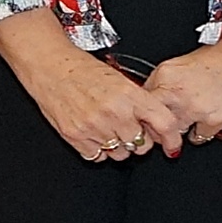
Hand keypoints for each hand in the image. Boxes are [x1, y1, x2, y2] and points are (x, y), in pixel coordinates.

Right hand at [0, 8, 181, 163]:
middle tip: (130, 130)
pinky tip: (94, 134)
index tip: (171, 144)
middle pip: (142, 145)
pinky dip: (98, 150)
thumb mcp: (119, 80)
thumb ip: (139, 102)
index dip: (172, 138)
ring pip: (120, 154)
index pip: (164, 123)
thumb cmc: (82, 70)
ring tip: (108, 129)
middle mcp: (114, 112)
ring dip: (118, 146)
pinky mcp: (75, 136)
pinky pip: (97, 157)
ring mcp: (94, 126)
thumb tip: (155, 123)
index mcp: (130, 94)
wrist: (49, 66)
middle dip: (139, 141)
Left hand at [145, 27, 221, 145]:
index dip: (144, 108)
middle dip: (154, 125)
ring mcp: (194, 109)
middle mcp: (177, 92)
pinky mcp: (214, 121)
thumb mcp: (186, 61)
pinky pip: (198, 137)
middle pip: (152, 120)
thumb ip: (167, 80)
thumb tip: (155, 94)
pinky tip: (205, 122)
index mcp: (166, 74)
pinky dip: (200, 133)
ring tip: (187, 120)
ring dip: (177, 130)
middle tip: (158, 128)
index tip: (145, 115)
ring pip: (173, 132)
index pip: (142, 99)